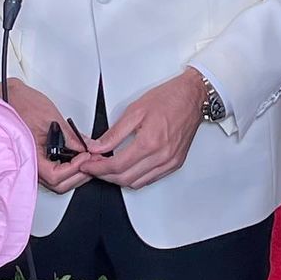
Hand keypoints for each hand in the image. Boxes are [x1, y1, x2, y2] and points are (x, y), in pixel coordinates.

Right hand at [0, 78, 93, 192]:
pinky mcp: (34, 160)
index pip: (56, 176)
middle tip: (93, 160)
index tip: (87, 156)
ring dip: (74, 173)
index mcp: (29, 155)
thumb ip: (70, 136)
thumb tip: (86, 147)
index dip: (75, 168)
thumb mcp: (51, 117)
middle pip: (58, 184)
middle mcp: (29, 164)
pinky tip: (75, 158)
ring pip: (56, 181)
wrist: (8, 96)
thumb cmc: (22, 103)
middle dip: (78, 175)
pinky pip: (52, 172)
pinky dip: (66, 168)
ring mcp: (31, 164)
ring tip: (87, 158)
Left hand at [78, 68, 205, 189]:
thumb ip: (114, 133)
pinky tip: (126, 169)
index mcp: (150, 142)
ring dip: (118, 179)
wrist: (193, 97)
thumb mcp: (135, 110)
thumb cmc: (168, 99)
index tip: (87, 165)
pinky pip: (150, 180)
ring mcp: (170, 162)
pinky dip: (135, 178)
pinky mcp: (175, 164)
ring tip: (107, 168)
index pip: (117, 165)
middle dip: (104, 176)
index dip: (97, 168)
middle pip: (125, 178)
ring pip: (137, 183)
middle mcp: (161, 156)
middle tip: (93, 167)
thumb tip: (97, 147)